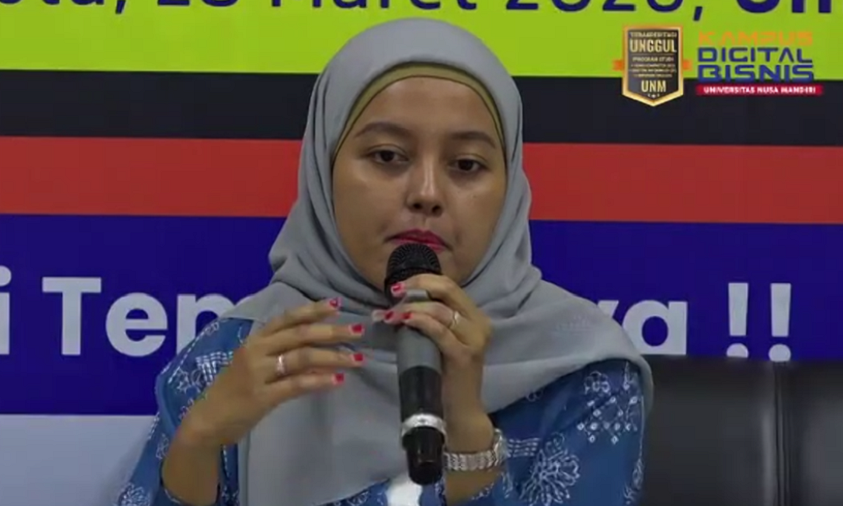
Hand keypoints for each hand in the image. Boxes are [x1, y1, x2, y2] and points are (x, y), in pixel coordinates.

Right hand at [179, 298, 364, 448]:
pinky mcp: (262, 397)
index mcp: (255, 340)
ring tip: (357, 358)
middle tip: (358, 330)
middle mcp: (256, 351)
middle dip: (332, 331)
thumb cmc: (233, 390)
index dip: (312, 310)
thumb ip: (281, 353)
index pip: (287, 318)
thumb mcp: (254, 364)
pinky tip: (338, 380)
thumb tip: (320, 348)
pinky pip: (296, 384)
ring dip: (333, 356)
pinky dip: (319, 380)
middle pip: (300, 334)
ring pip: (302, 357)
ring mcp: (258, 373)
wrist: (207, 420)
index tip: (336, 304)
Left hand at [374, 274, 492, 424]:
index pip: (449, 285)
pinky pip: (440, 331)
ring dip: (411, 308)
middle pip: (448, 289)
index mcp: (474, 316)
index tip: (397, 286)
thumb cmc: (444, 376)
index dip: (422, 279)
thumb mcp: (438, 341)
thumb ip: (428, 320)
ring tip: (390, 315)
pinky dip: (420, 322)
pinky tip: (405, 321)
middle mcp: (480, 323)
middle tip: (393, 292)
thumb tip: (396, 302)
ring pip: (441, 310)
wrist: (459, 412)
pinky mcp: (465, 356)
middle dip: (417, 286)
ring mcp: (475, 339)